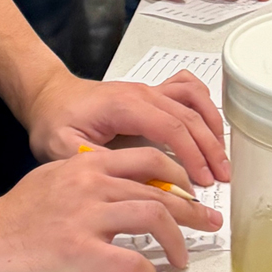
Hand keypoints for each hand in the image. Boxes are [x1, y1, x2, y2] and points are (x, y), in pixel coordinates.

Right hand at [0, 149, 219, 271]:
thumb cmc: (13, 217)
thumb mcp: (54, 180)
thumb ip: (90, 179)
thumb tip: (126, 191)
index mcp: (87, 165)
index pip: (149, 160)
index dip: (180, 176)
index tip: (194, 193)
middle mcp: (91, 185)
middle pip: (160, 189)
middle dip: (193, 209)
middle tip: (211, 224)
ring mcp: (85, 217)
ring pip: (154, 215)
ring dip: (177, 239)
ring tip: (183, 258)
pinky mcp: (78, 251)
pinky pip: (130, 259)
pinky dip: (146, 271)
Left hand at [27, 67, 230, 185]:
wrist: (49, 97)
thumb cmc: (54, 121)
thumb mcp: (63, 148)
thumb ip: (98, 163)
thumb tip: (136, 182)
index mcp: (124, 105)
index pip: (171, 128)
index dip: (191, 156)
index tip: (202, 182)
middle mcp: (142, 92)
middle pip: (190, 116)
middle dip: (210, 149)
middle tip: (221, 178)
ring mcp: (150, 90)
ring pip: (195, 101)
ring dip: (212, 127)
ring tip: (221, 157)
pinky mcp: (152, 92)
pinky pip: (188, 89)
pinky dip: (204, 105)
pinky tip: (209, 125)